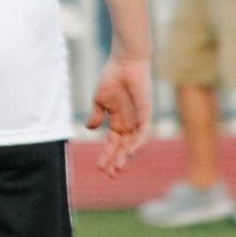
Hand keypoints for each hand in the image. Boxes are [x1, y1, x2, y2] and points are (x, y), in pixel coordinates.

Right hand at [86, 53, 151, 175]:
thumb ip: (97, 115)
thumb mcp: (100, 100)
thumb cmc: (112, 77)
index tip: (100, 168)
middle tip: (109, 174)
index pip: (113, 143)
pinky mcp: (146, 113)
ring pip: (132, 143)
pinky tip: (130, 152)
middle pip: (123, 147)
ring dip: (126, 156)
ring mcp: (138, 119)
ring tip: (118, 167)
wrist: (125, 62)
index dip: (107, 156)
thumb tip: (89, 128)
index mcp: (117, 120)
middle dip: (116, 161)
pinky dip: (137, 143)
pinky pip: (143, 132)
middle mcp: (129, 123)